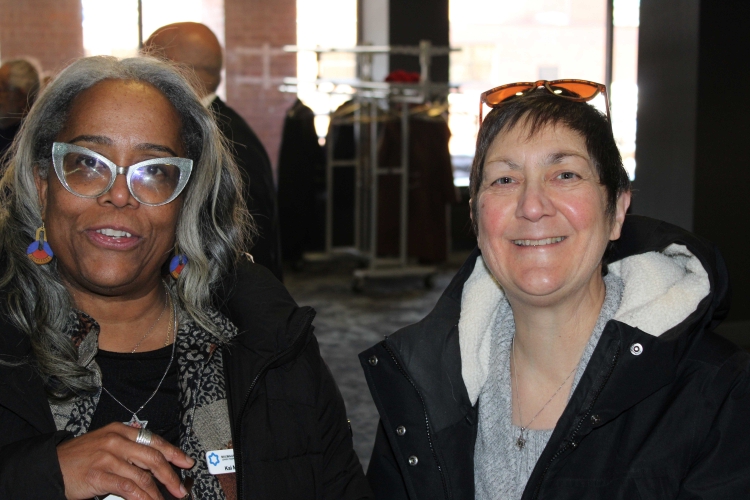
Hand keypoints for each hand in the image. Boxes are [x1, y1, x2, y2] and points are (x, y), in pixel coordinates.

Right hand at [56, 422, 194, 499]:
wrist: (50, 466)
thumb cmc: (79, 458)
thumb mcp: (106, 443)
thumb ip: (129, 447)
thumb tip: (155, 460)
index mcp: (120, 430)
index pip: (154, 441)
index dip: (173, 453)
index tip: (186, 463)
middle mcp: (116, 440)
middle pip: (153, 458)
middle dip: (170, 475)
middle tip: (180, 489)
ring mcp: (108, 457)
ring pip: (143, 476)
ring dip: (157, 492)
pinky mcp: (99, 475)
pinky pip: (128, 488)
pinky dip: (142, 498)